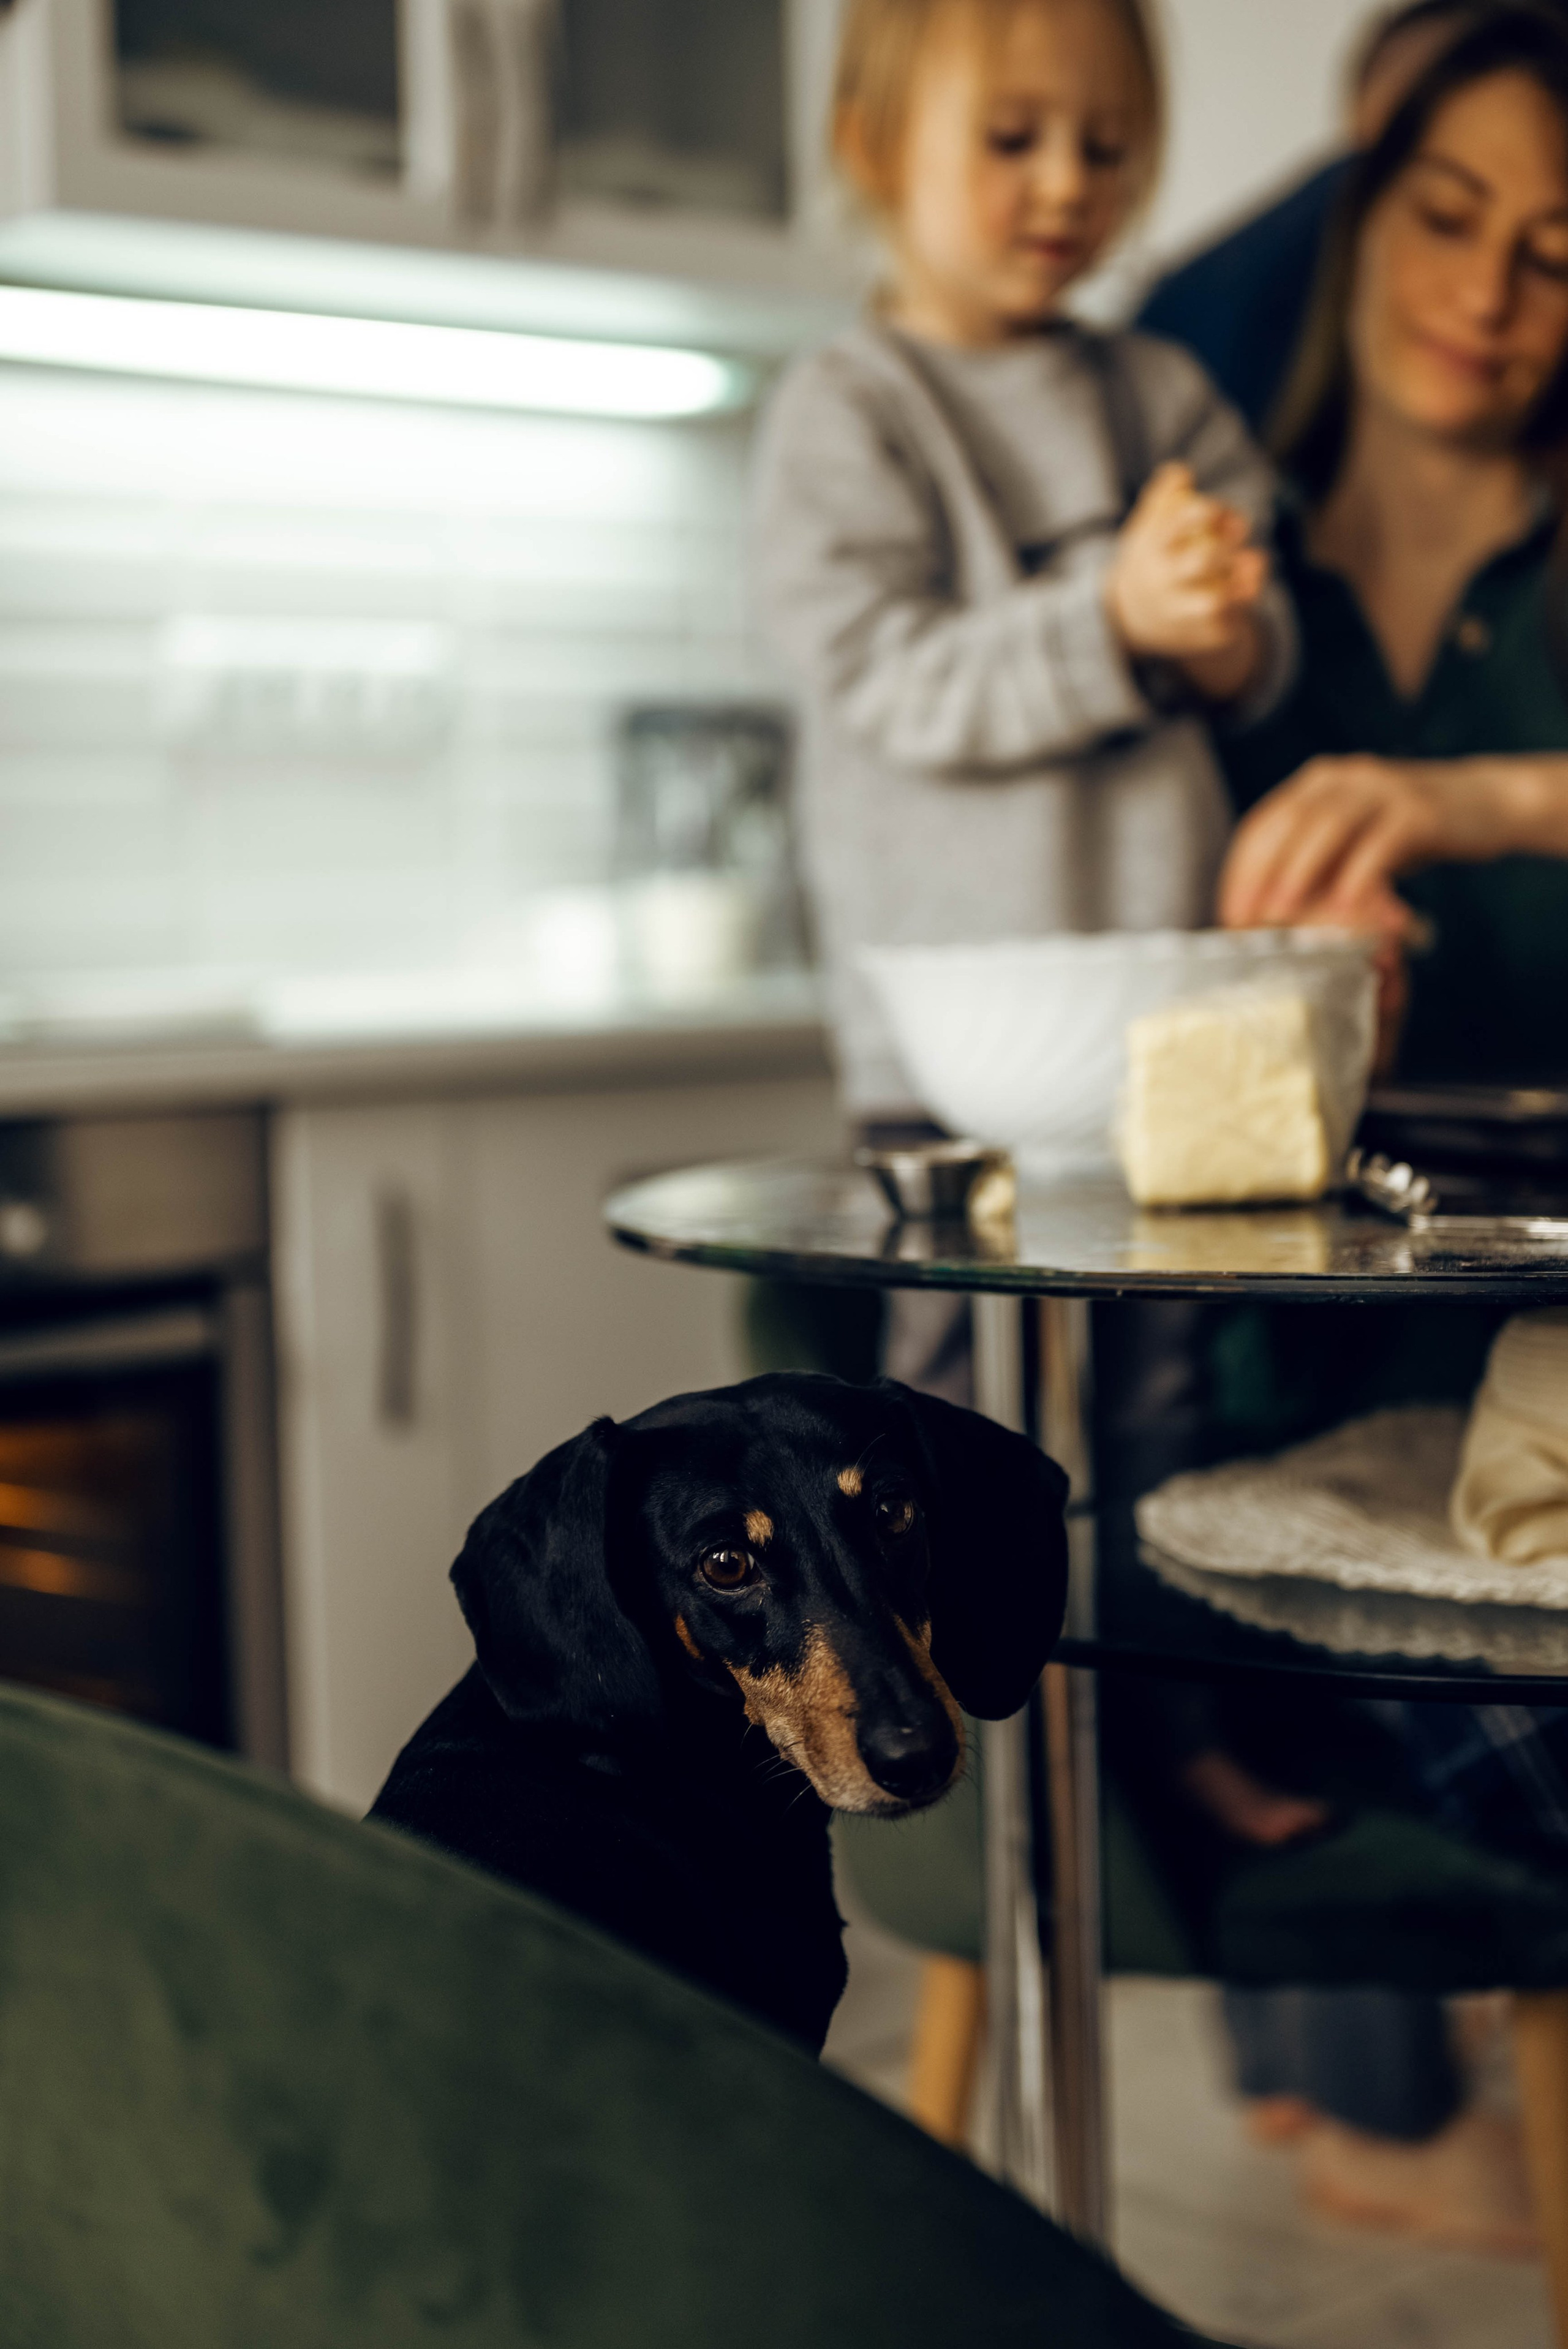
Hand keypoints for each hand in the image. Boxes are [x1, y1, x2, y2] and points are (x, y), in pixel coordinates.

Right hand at [1104, 461, 1267, 669]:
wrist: (1132, 619)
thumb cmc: (1152, 559)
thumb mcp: (1147, 528)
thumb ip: (1163, 497)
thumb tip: (1181, 472)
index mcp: (1151, 552)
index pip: (1174, 528)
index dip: (1201, 513)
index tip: (1217, 509)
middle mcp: (1163, 584)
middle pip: (1199, 563)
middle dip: (1225, 546)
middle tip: (1241, 529)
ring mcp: (1179, 613)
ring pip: (1212, 602)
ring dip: (1239, 582)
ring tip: (1255, 562)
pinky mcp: (1198, 635)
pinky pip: (1226, 625)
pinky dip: (1244, 604)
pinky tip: (1253, 582)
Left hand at [1217, 755, 1519, 934]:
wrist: (1486, 803)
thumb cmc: (1407, 832)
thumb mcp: (1352, 842)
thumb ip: (1315, 864)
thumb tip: (1265, 915)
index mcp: (1318, 782)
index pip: (1264, 823)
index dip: (1242, 869)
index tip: (1230, 913)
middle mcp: (1345, 777)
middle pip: (1288, 822)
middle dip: (1261, 873)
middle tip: (1245, 921)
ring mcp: (1383, 789)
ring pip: (1329, 825)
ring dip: (1299, 871)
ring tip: (1280, 915)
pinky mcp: (1419, 810)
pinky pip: (1380, 844)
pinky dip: (1357, 877)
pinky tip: (1343, 911)